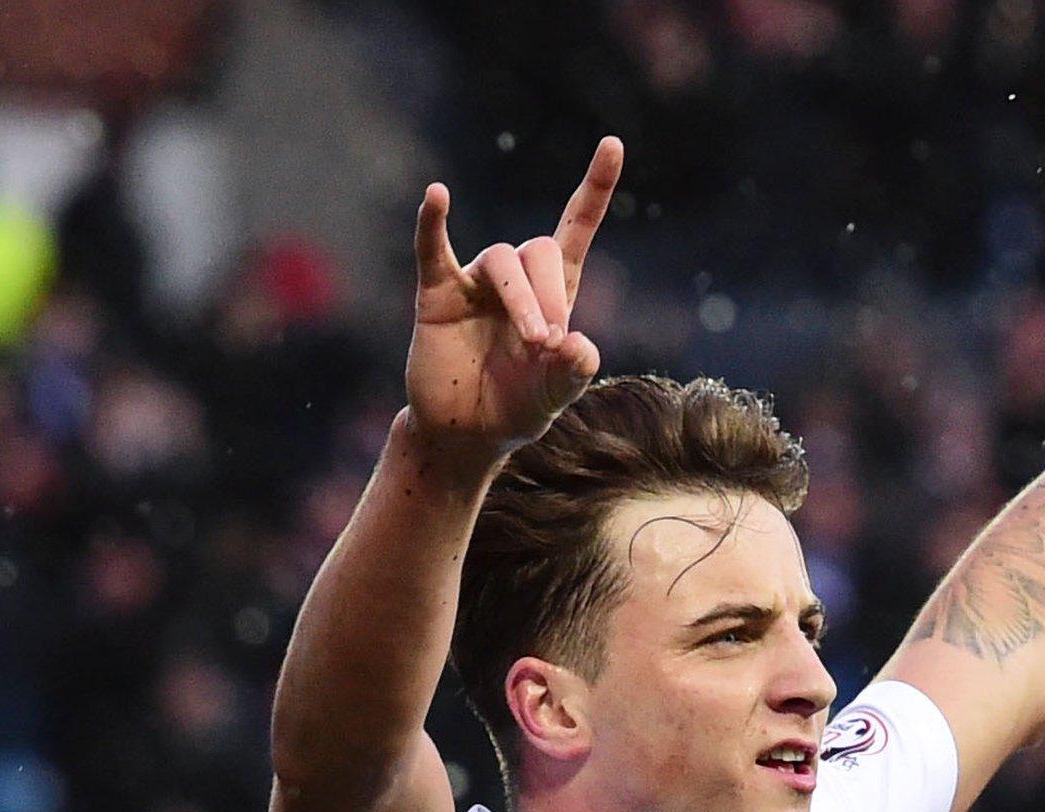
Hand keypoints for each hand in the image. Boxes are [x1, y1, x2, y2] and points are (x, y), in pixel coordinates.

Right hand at [403, 137, 623, 466]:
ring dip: (521, 297)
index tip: (612, 143)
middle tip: (550, 343)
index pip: (575, 229)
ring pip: (501, 261)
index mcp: (555, 292)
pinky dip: (432, 223)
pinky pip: (432, 250)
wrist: (465, 434)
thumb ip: (574, 372)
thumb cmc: (516, 407)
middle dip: (552, 293)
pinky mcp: (437, 295)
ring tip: (533, 340)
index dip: (594, 188)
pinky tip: (436, 197)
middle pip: (537, 251)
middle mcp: (516, 279)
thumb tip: (576, 343)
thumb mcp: (556, 394)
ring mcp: (475, 283)